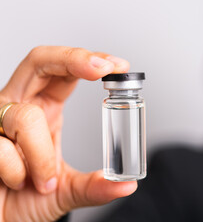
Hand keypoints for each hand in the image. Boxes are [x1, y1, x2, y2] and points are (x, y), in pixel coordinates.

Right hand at [0, 46, 136, 221]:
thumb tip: (128, 185)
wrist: (0, 221)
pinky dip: (20, 170)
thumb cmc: (27, 200)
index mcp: (45, 108)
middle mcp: (21, 107)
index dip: (89, 61)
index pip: (65, 72)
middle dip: (73, 60)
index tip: (118, 66)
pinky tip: (19, 183)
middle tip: (101, 69)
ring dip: (41, 153)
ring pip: (25, 116)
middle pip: (40, 61)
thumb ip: (96, 186)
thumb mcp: (68, 190)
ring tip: (46, 181)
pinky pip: (2, 148)